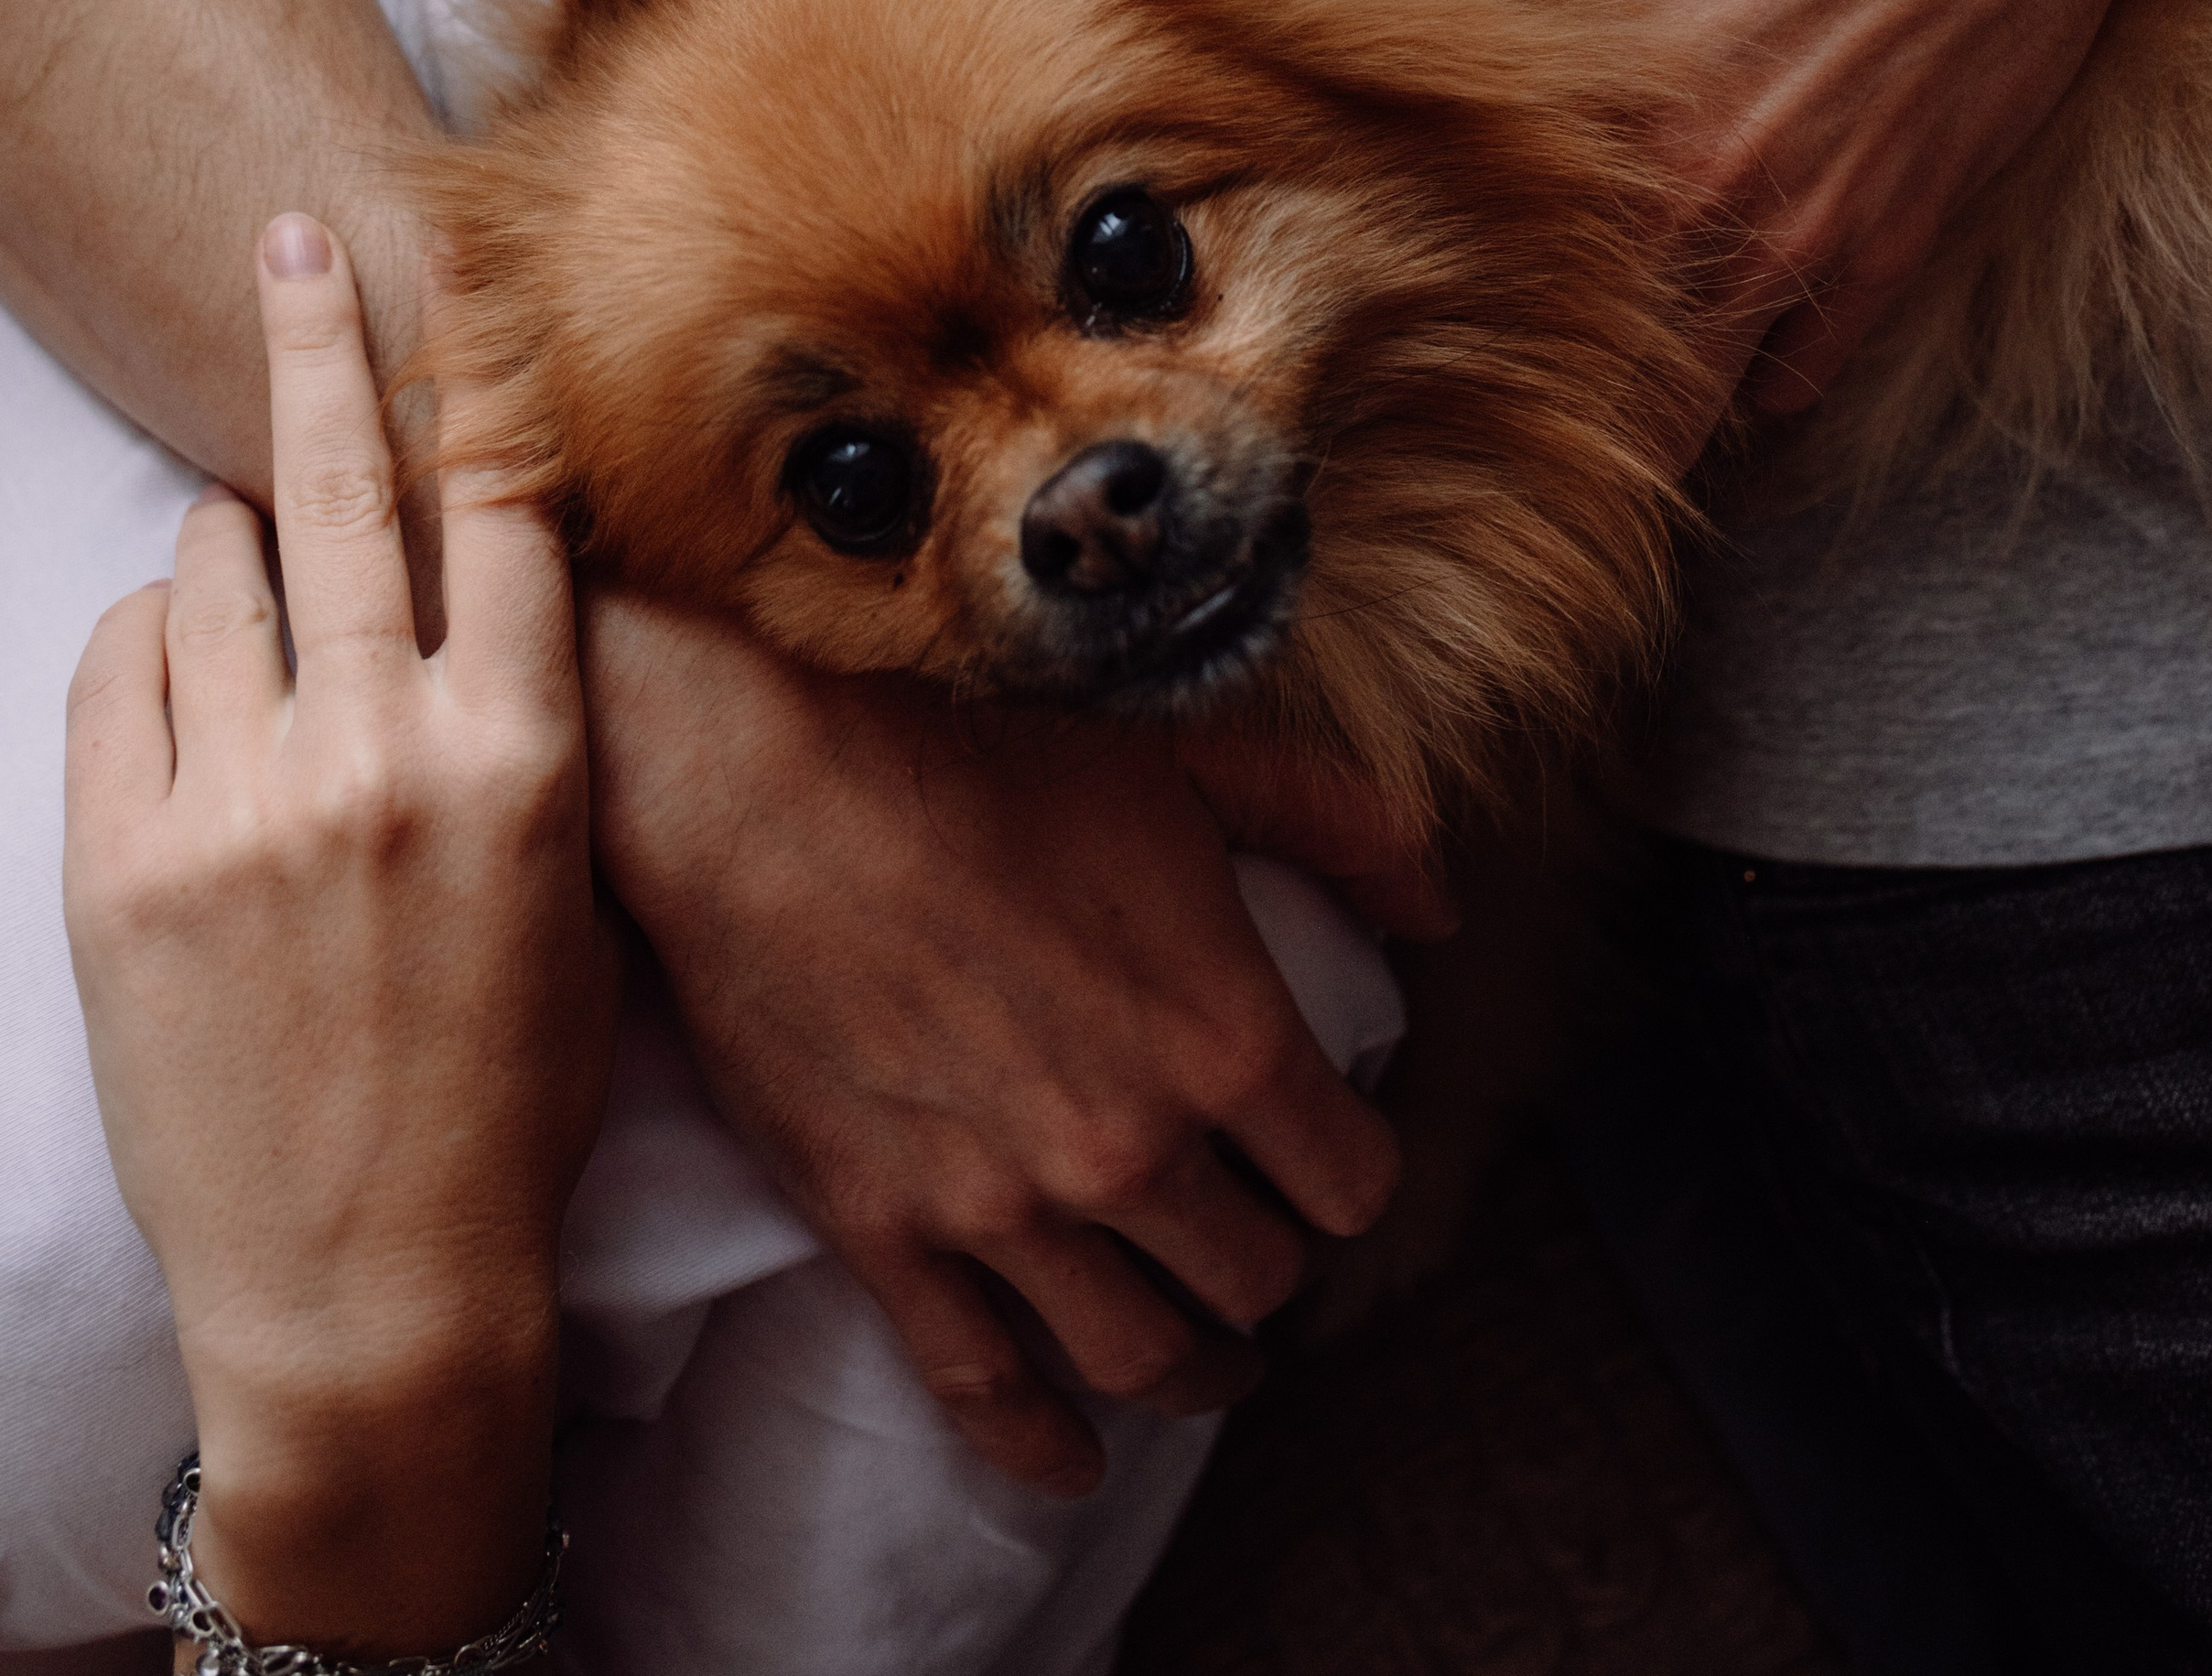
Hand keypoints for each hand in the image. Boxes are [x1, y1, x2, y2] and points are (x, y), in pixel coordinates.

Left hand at [64, 218, 619, 1652]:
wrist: (370, 1291)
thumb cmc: (506, 1092)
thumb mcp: (572, 885)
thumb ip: (523, 717)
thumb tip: (462, 569)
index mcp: (524, 757)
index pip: (503, 506)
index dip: (483, 376)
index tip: (464, 276)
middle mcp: (382, 755)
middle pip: (347, 484)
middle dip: (320, 337)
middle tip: (294, 233)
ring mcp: (239, 807)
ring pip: (215, 569)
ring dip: (235, 548)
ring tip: (256, 584)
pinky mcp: (119, 866)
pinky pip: (116, 671)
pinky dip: (148, 647)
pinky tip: (182, 683)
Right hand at [582, 591, 1406, 1497]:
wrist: (771, 779)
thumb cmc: (982, 751)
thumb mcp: (1191, 763)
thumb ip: (1340, 826)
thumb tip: (1440, 908)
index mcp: (1224, 1036)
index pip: (1352, 1180)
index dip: (1350, 1167)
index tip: (1326, 1152)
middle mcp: (1130, 1147)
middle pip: (1257, 1279)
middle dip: (1272, 1263)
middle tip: (1254, 1238)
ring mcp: (1004, 1206)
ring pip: (1143, 1357)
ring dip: (1191, 1371)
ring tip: (1202, 1359)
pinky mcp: (887, 1232)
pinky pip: (981, 1387)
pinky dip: (1038, 1442)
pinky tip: (1071, 1461)